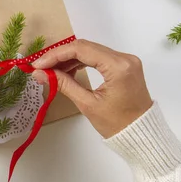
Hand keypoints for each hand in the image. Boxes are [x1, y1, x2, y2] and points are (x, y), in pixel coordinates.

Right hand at [31, 39, 151, 138]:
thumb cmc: (117, 124)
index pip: (81, 49)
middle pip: (85, 47)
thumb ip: (63, 84)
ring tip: (51, 70)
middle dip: (60, 55)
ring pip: (90, 50)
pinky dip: (81, 62)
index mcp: (118, 66)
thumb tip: (39, 73)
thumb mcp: (87, 104)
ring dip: (69, 58)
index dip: (56, 54)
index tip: (38, 64)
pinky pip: (98, 57)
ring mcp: (125, 60)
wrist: (142, 135)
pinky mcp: (124, 65)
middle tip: (41, 66)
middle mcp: (124, 57)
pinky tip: (67, 70)